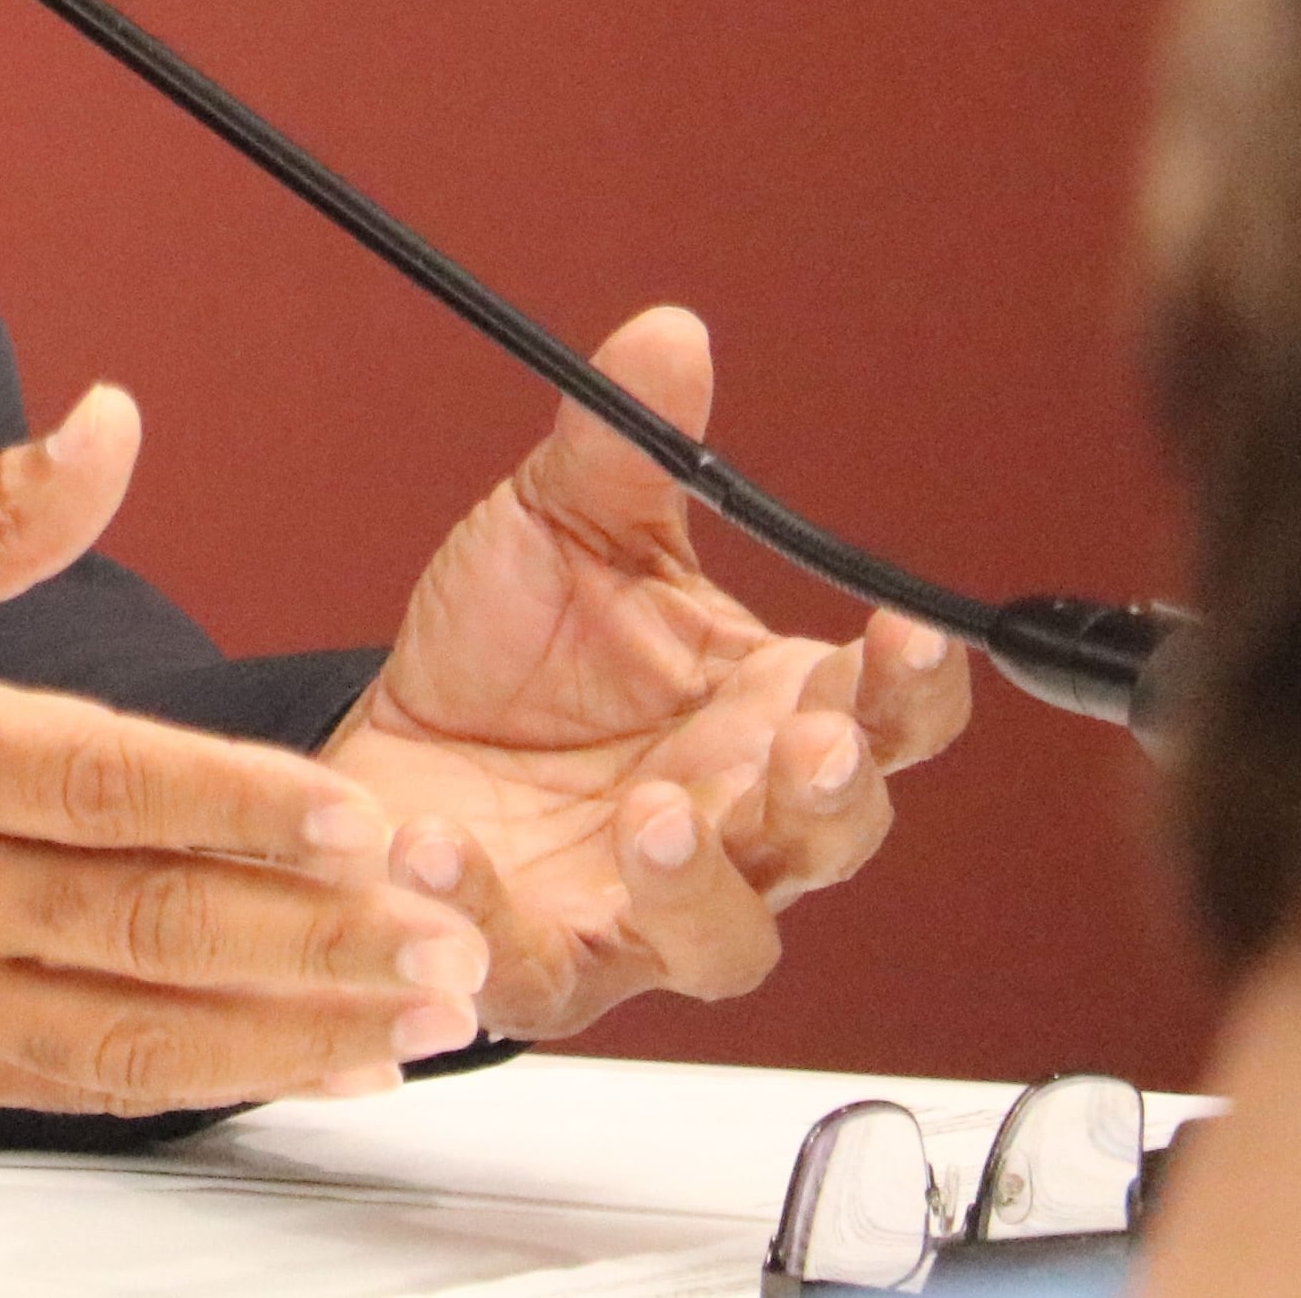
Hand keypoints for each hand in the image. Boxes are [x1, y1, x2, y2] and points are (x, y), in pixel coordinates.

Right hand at [0, 387, 489, 1116]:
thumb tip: (110, 434)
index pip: (90, 780)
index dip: (234, 802)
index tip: (356, 818)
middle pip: (142, 921)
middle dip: (316, 935)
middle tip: (448, 936)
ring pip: (136, 1027)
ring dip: (293, 1027)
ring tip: (421, 1019)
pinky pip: (86, 1083)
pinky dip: (208, 1078)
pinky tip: (305, 1063)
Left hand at [322, 307, 970, 1041]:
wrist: (385, 744)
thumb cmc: (504, 655)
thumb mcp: (556, 527)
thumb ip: (622, 447)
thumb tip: (668, 334)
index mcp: (771, 714)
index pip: (893, 717)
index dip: (915, 684)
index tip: (904, 634)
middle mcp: (737, 824)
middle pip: (838, 835)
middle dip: (834, 794)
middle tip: (803, 745)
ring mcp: (648, 908)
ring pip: (728, 937)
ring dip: (701, 883)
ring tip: (649, 816)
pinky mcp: (544, 961)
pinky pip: (543, 965)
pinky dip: (494, 916)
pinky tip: (444, 853)